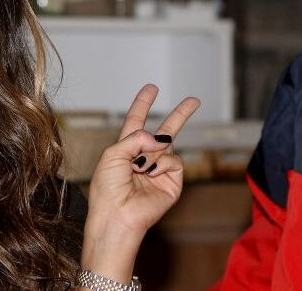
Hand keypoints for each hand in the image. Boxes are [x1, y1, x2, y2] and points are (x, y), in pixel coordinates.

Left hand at [81, 84, 199, 282]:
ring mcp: (159, 170)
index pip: (136, 121)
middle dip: (180, 115)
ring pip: (168, 145)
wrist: (117, 214)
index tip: (151, 88)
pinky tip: (149, 174)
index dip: (143, 104)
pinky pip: (173, 160)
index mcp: (125, 149)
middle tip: (194, 100)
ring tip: (139, 168)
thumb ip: (135, 138)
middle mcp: (144, 157)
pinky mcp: (172, 181)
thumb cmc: (107, 188)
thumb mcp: (113, 154)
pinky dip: (161, 164)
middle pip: (164, 130)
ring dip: (151, 152)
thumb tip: (161, 137)